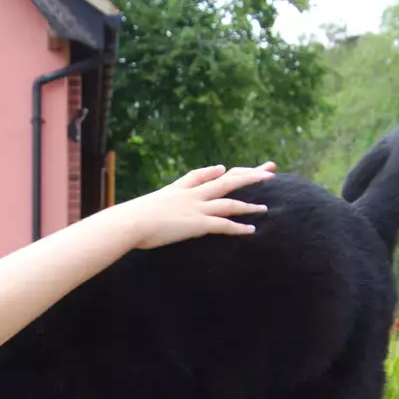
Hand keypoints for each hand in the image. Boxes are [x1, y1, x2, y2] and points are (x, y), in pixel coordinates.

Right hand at [120, 162, 276, 249]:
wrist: (130, 222)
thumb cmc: (130, 219)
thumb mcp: (143, 206)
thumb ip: (151, 205)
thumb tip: (144, 209)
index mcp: (177, 189)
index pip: (200, 175)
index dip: (214, 172)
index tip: (225, 168)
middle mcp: (191, 195)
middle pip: (226, 181)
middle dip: (248, 176)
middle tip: (269, 171)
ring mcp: (196, 208)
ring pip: (230, 202)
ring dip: (249, 205)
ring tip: (265, 207)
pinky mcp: (197, 224)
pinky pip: (224, 224)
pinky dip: (238, 227)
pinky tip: (251, 230)